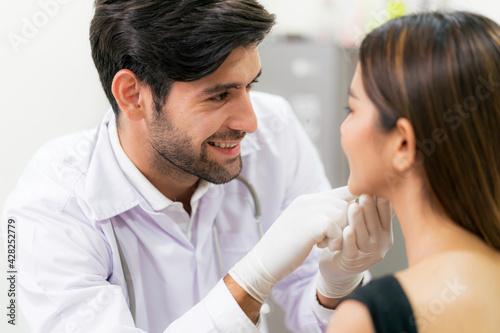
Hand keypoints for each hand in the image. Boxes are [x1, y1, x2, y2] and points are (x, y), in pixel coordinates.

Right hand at [228, 186, 355, 303]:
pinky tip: (323, 248)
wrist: (265, 261)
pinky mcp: (310, 225)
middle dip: (345, 224)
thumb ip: (319, 216)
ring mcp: (308, 211)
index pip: (343, 190)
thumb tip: (347, 212)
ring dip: (340, 233)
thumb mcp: (302, 225)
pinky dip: (335, 241)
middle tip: (331, 239)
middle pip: (346, 205)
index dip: (352, 206)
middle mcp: (307, 201)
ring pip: (343, 216)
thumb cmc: (285, 247)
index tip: (348, 223)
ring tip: (325, 244)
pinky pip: (337, 228)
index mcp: (306, 200)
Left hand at [316, 195, 393, 298]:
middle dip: (370, 209)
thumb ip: (373, 210)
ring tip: (353, 207)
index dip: (381, 203)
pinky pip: (351, 249)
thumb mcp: (367, 226)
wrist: (340, 268)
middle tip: (365, 195)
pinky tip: (347, 230)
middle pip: (375, 225)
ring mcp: (367, 255)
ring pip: (363, 236)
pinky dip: (349, 240)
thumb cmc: (354, 240)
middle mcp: (380, 244)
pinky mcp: (353, 262)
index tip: (376, 188)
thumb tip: (379, 181)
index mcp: (385, 233)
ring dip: (358, 221)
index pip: (386, 216)